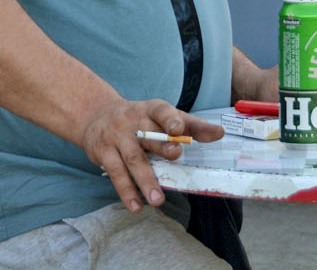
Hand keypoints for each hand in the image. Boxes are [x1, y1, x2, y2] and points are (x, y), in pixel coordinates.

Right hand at [77, 97, 221, 212]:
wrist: (96, 115)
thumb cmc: (139, 119)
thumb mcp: (163, 117)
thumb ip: (191, 126)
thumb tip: (220, 133)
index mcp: (151, 110)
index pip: (162, 111)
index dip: (170, 119)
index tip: (179, 128)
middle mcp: (132, 121)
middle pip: (149, 135)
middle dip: (162, 146)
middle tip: (176, 155)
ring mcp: (116, 137)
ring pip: (133, 159)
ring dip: (146, 180)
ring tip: (158, 200)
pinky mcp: (103, 153)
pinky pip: (116, 173)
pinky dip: (126, 191)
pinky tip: (136, 206)